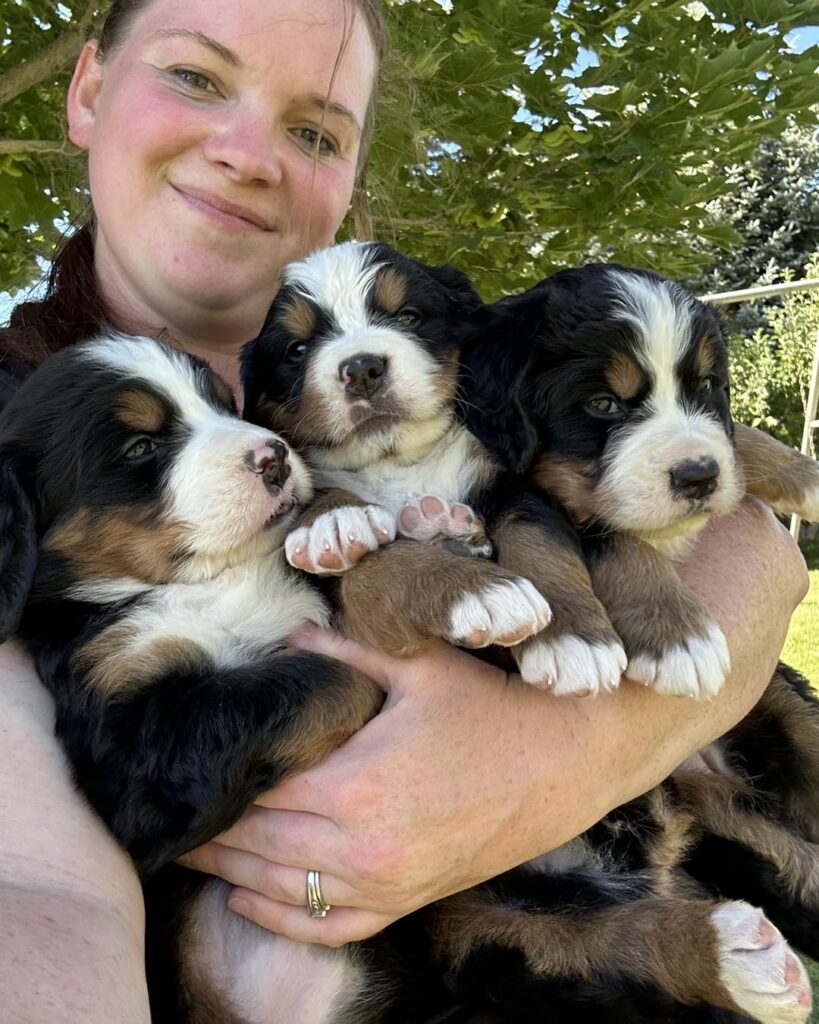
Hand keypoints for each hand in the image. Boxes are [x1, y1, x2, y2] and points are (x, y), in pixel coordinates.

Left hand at [179, 629, 609, 945]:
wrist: (566, 762)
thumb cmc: (492, 709)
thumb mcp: (419, 668)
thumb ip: (345, 652)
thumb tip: (289, 637)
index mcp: (358, 783)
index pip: (261, 791)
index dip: (220, 783)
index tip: (187, 770)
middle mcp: (364, 845)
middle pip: (258, 845)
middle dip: (210, 828)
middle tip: (169, 812)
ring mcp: (387, 881)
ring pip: (284, 889)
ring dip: (229, 872)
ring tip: (189, 848)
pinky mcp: (408, 899)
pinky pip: (329, 925)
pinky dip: (282, 918)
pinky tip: (248, 899)